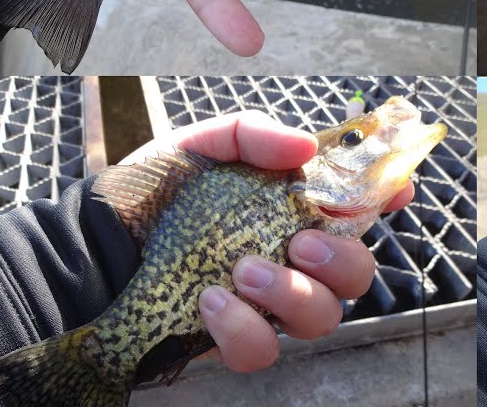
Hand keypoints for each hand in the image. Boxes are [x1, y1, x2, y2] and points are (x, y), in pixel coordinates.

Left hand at [121, 110, 414, 372]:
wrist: (91, 245)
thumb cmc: (149, 194)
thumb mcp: (200, 146)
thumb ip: (253, 136)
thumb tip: (304, 148)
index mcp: (291, 209)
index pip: (357, 208)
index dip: (386, 199)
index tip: (395, 191)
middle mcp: (290, 259)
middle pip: (357, 274)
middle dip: (342, 259)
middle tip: (299, 243)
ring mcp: (266, 304)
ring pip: (323, 316)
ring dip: (292, 293)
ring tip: (242, 270)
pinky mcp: (232, 342)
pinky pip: (265, 349)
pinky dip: (244, 327)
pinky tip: (210, 300)